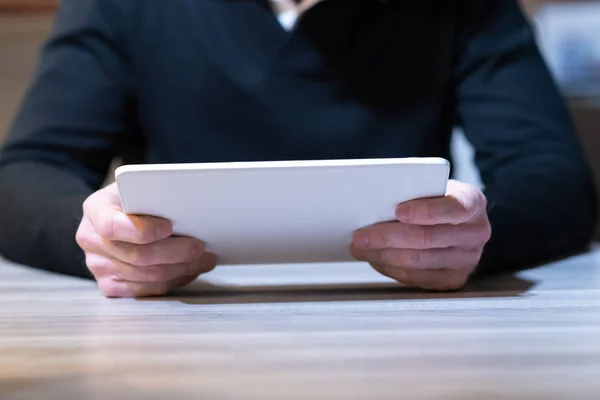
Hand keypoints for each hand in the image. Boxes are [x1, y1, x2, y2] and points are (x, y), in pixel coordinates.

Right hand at [76, 183, 216, 297]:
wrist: (119, 214)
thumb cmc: (135, 198)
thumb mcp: (139, 186)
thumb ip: (155, 194)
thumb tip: (188, 205)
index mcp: (96, 209)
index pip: (112, 226)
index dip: (143, 230)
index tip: (168, 227)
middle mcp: (91, 239)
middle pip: (137, 256)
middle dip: (176, 253)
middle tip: (200, 247)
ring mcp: (97, 265)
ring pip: (145, 276)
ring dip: (181, 269)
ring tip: (204, 259)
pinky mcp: (109, 285)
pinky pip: (145, 290)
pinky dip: (172, 281)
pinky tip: (188, 270)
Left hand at [351, 180, 490, 290]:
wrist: (455, 221)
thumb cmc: (436, 199)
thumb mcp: (432, 186)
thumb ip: (413, 189)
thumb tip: (373, 201)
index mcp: (473, 202)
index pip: (453, 208)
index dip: (425, 211)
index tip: (399, 211)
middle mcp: (476, 233)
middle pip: (427, 238)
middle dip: (388, 236)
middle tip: (361, 235)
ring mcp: (467, 260)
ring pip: (417, 261)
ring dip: (382, 255)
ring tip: (361, 247)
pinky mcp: (453, 279)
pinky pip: (415, 278)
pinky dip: (390, 267)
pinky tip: (376, 258)